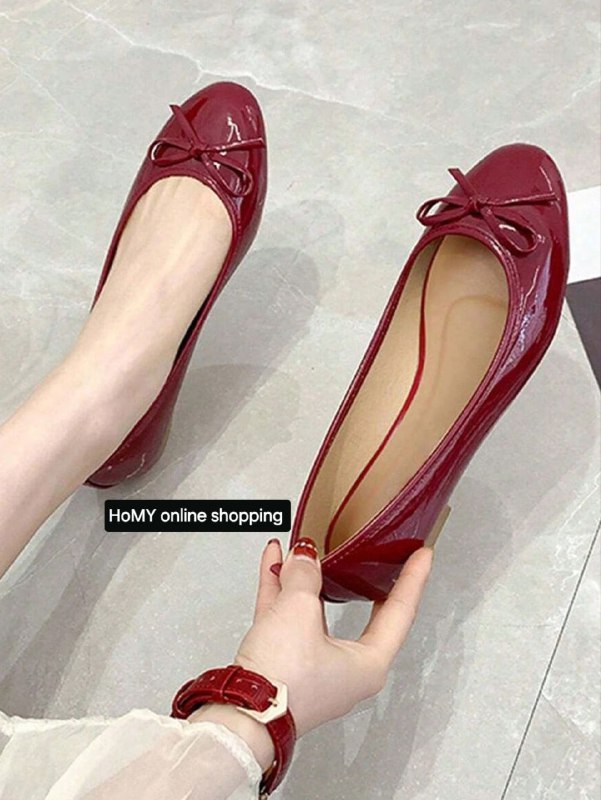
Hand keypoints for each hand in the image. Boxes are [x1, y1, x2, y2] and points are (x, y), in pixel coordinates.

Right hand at [236, 537, 432, 735]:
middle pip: (359, 612)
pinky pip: (286, 617)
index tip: (422, 556)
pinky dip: (280, 590)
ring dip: (305, 578)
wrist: (240, 717)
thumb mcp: (299, 611)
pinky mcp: (283, 666)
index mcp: (367, 664)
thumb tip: (304, 557)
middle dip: (359, 578)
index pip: (400, 612)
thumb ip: (305, 576)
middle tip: (376, 556)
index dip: (412, 578)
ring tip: (301, 548)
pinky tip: (274, 564)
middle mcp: (345, 669)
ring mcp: (313, 667)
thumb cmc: (283, 683)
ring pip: (314, 612)